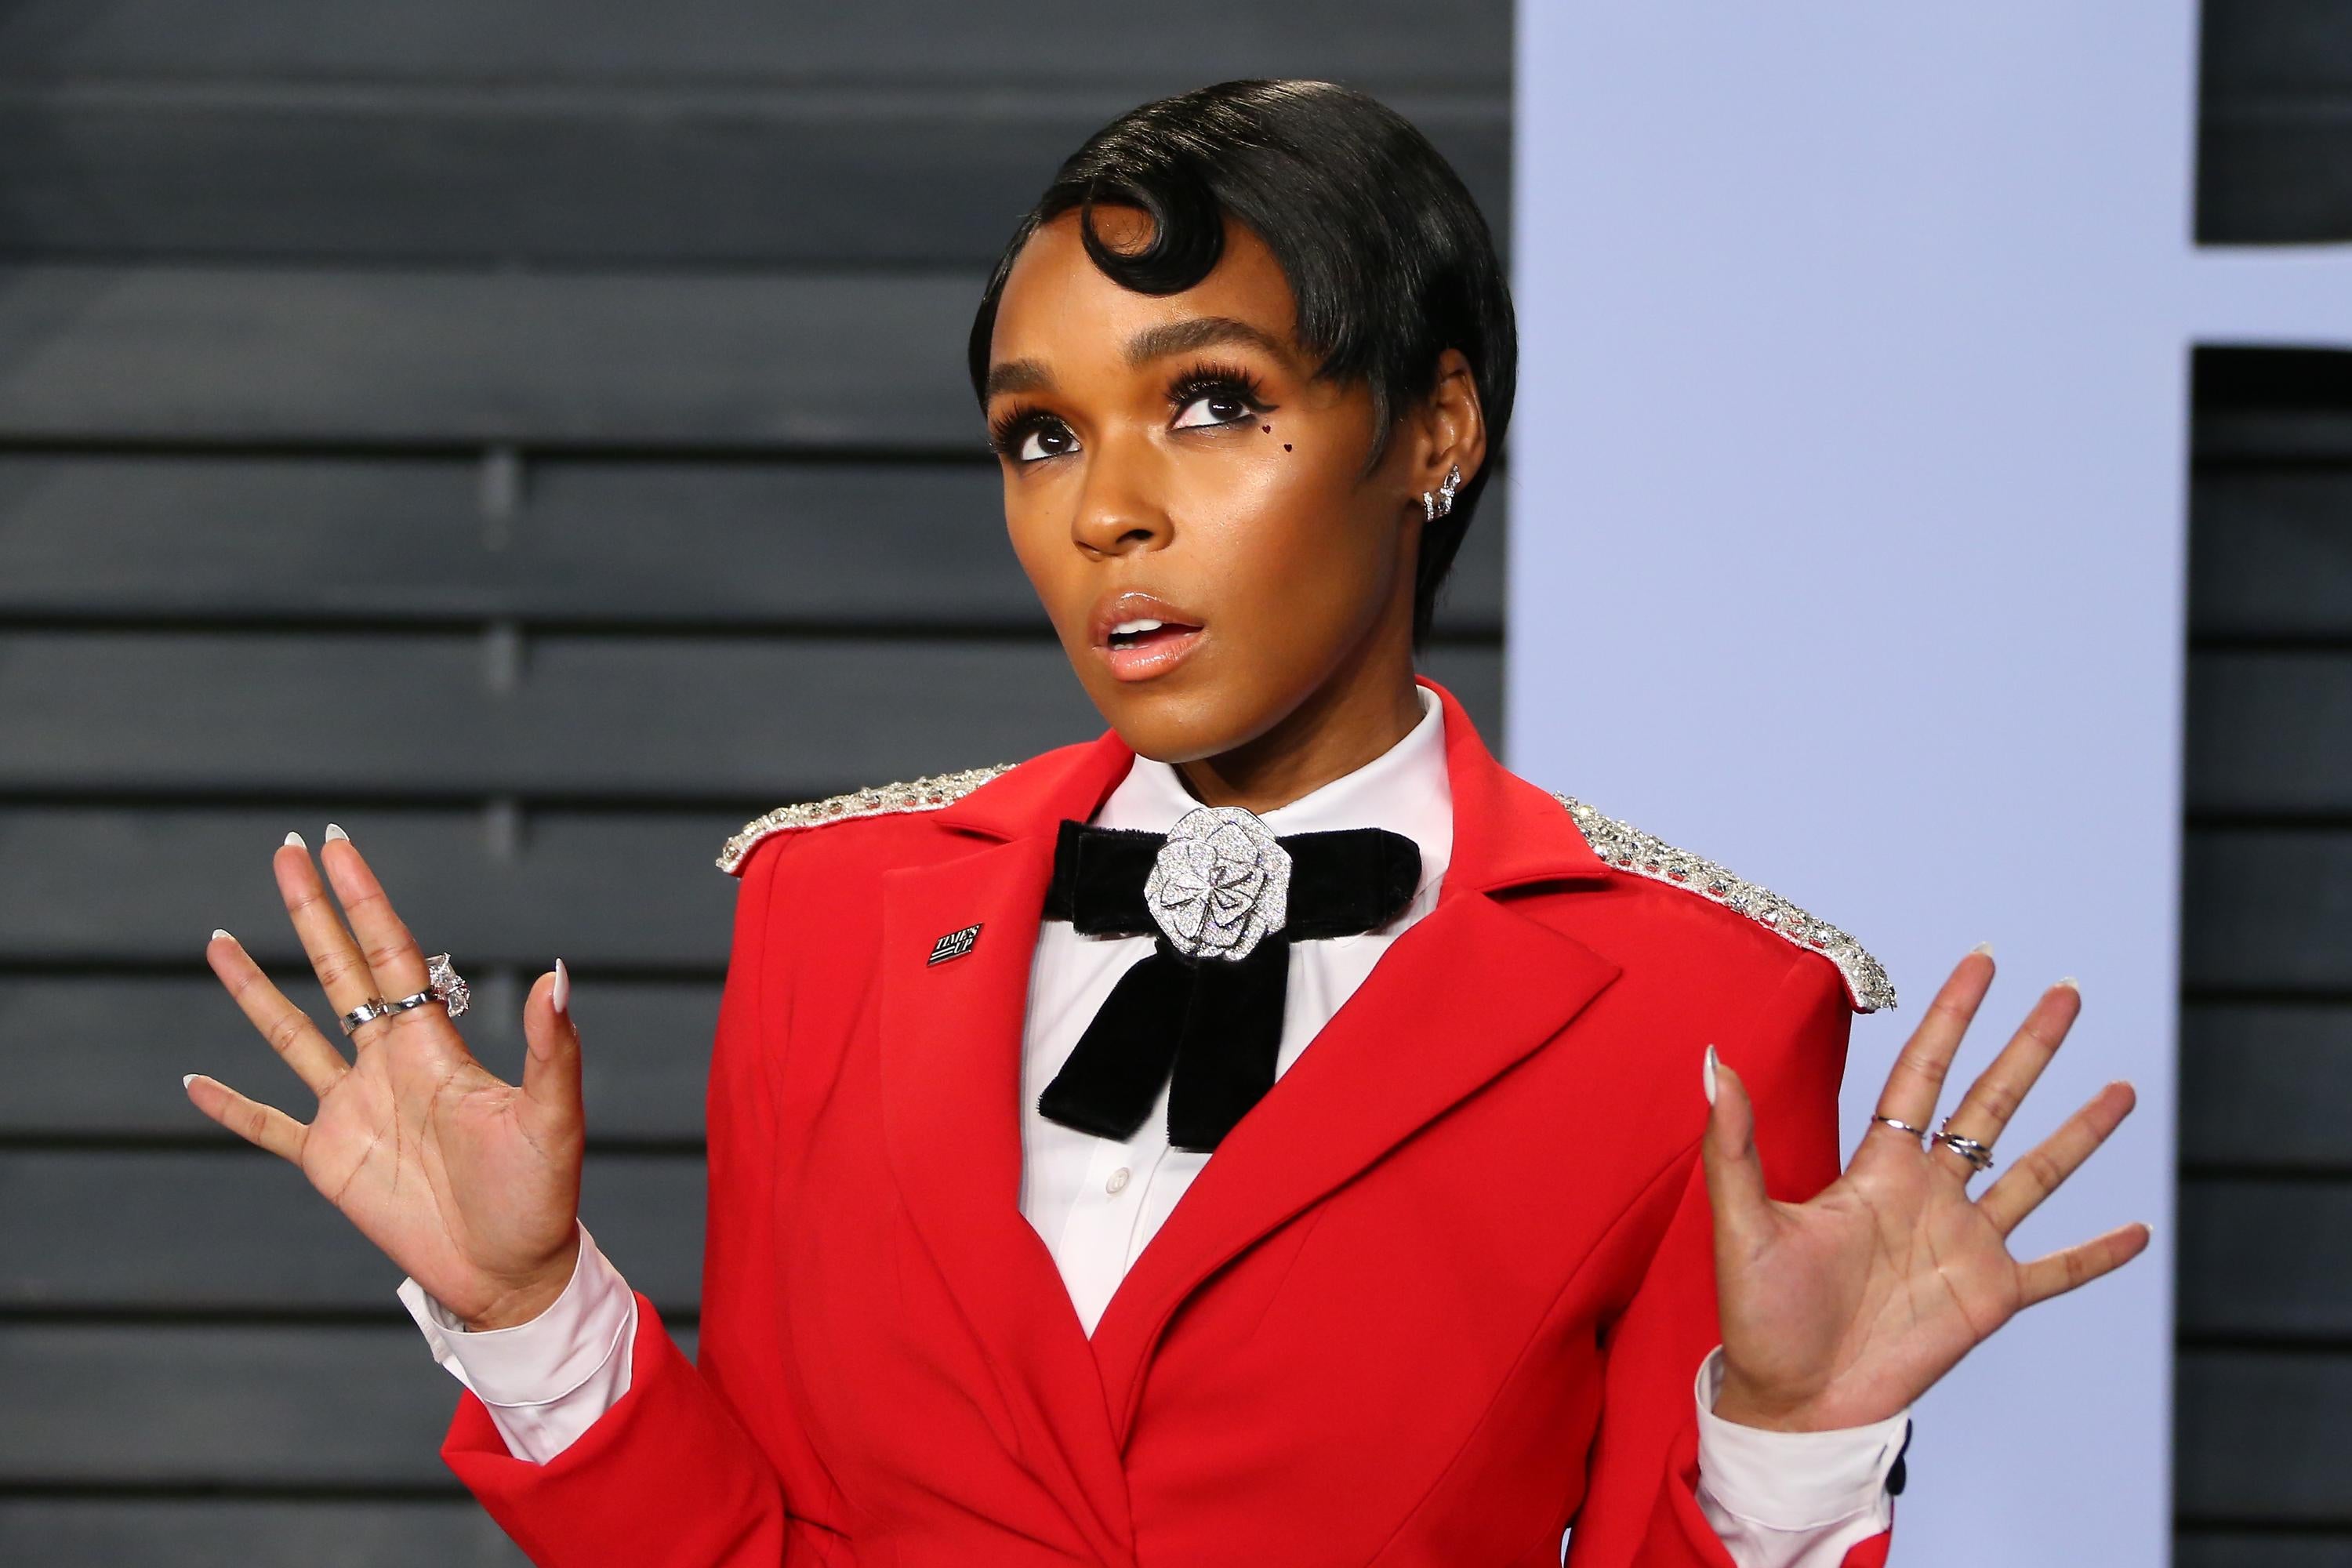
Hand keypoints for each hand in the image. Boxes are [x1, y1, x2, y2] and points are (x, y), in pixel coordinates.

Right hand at [186, 827, 585, 1329]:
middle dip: (311, 911)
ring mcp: (353, 1110)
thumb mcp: (551, 1117)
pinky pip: (269, 1127)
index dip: (362, 899)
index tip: (335, 845)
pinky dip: (232, 1106)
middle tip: (284, 850)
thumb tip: (556, 975)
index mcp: (432, 1046)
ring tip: (219, 939)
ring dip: (255, 990)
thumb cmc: (540, 1195)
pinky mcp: (330, 1161)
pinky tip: (193, 1081)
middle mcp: (386, 1065)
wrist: (513, 1271)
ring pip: (293, 1035)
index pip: (390, 952)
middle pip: (339, 971)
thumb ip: (550, 1049)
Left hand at [1702, 946, 2148, 1430]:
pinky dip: (2096, 1254)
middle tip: (2067, 992)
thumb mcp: (1740, 1221)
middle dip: (2028, 1048)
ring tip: (2123, 1087)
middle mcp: (1928, 1194)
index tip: (1982, 962)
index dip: (1952, 1017)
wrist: (1793, 1401)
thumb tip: (1714, 1060)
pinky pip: (2055, 1270)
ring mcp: (1964, 1245)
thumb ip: (1732, 1142)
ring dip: (2079, 1132)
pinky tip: (2139, 1230)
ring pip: (2034, 1174)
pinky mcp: (1989, 1299)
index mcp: (1876, 1168)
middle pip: (1989, 1104)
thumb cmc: (1760, 1314)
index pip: (1921, 1073)